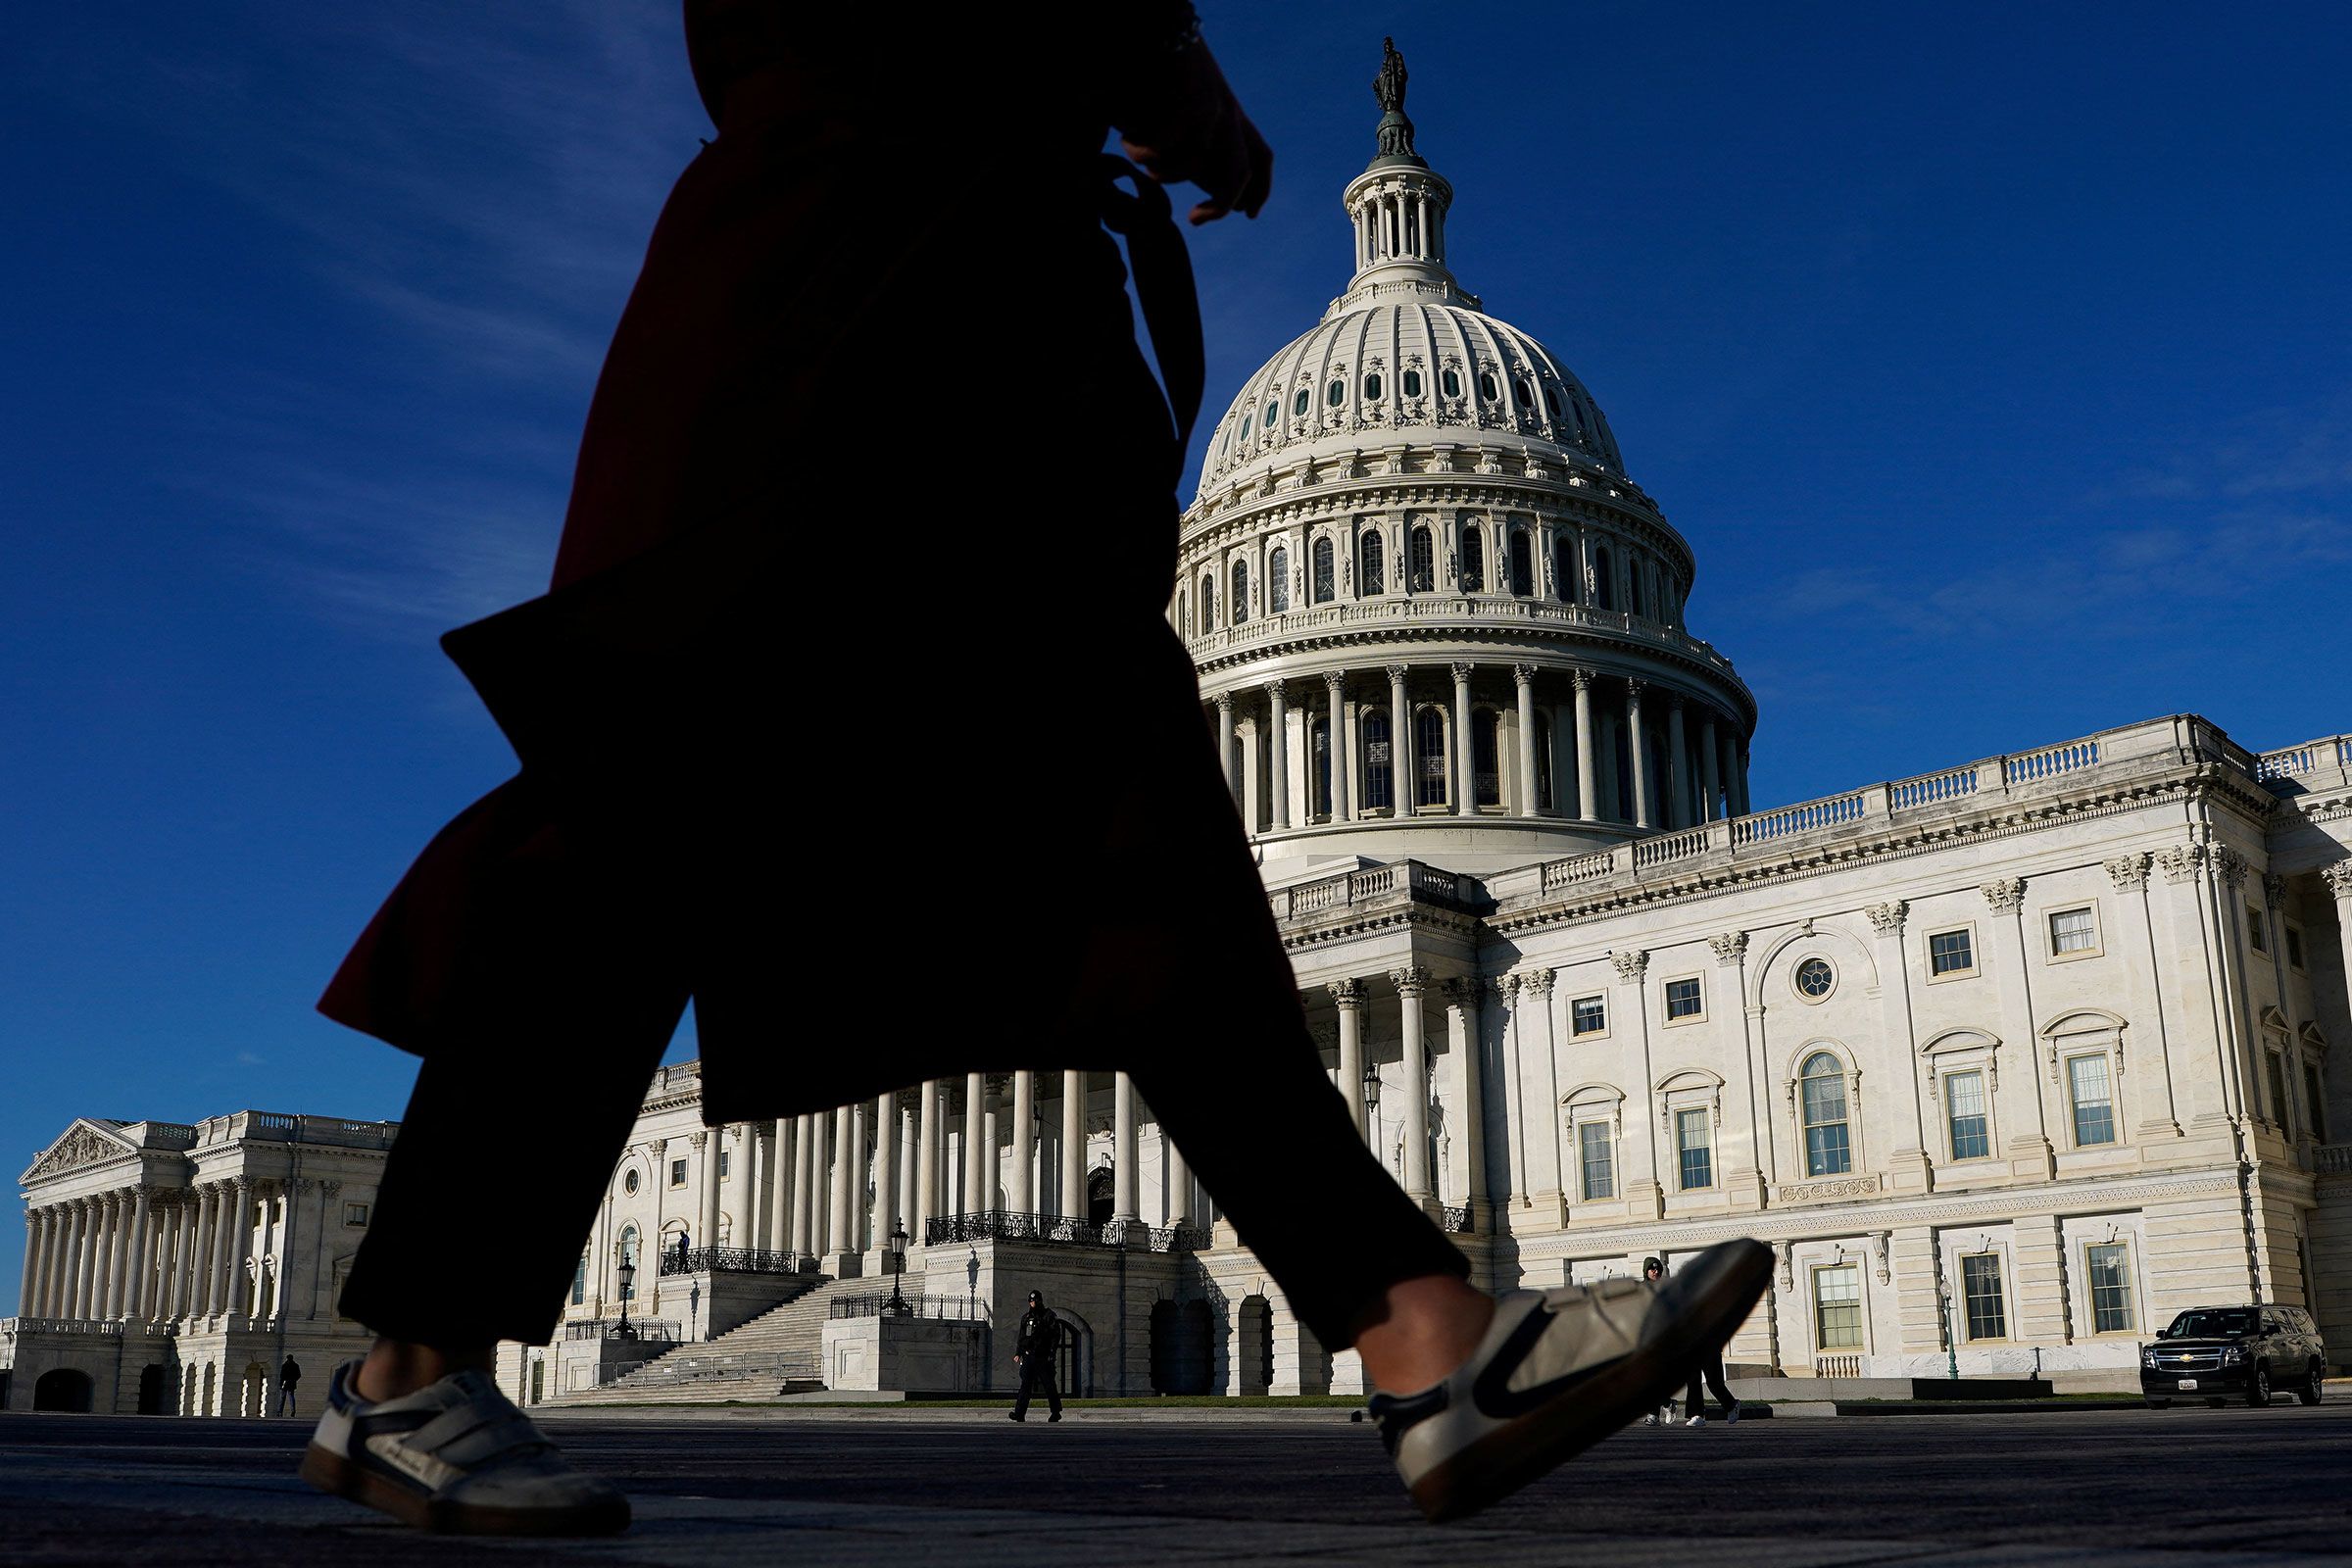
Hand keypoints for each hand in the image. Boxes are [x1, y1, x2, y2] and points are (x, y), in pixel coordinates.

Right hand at [1118, 43, 1272, 224]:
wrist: (1160, 24)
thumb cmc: (1159, 64)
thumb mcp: (1179, 105)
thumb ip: (1186, 135)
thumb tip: (1177, 171)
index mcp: (1231, 112)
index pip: (1261, 157)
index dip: (1260, 189)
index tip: (1249, 215)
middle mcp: (1229, 111)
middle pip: (1239, 172)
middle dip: (1219, 204)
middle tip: (1194, 220)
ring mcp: (1213, 105)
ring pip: (1195, 161)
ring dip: (1162, 169)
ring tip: (1137, 156)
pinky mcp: (1193, 99)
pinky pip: (1168, 143)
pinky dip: (1143, 147)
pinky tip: (1126, 137)